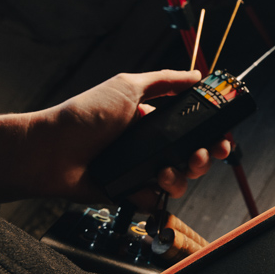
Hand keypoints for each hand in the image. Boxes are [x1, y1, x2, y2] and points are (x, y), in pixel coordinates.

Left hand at [0, 70, 230, 206]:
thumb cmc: (85, 115)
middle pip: (195, 154)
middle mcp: (152, 145)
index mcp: (154, 120)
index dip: (213, 132)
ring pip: (182, 178)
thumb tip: (196, 75)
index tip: (223, 136)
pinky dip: (158, 192)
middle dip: (205, 156)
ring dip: (183, 175)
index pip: (194, 127)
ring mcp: (143, 169)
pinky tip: (150, 182)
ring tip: (167, 170)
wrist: (51, 151)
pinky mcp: (132, 191)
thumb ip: (164, 80)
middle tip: (201, 154)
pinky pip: (158, 198)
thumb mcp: (127, 86)